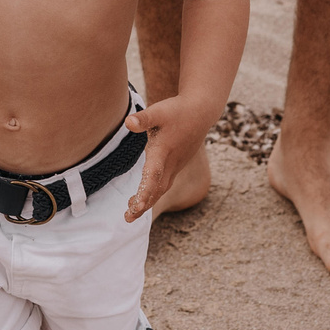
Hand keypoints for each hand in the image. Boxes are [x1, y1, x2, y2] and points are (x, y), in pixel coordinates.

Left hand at [122, 95, 212, 220]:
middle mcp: (170, 163)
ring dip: (147, 202)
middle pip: (157, 189)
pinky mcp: (176, 165)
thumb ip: (143, 118)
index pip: (153, 175)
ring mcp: (175, 165)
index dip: (145, 191)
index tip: (136, 206)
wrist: (201, 112)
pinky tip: (143, 199)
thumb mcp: (159, 111)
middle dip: (143, 205)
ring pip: (161, 189)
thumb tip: (128, 122)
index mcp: (163, 151)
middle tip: (128, 218)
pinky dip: (153, 194)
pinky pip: (164, 184)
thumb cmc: (177, 111)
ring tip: (131, 213)